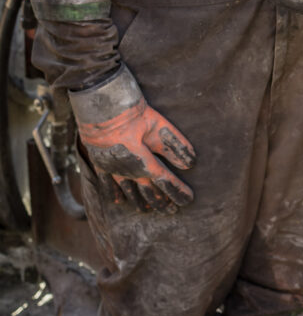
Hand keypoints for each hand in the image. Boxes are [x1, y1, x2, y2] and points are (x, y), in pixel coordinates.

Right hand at [69, 67, 194, 213]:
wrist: (99, 104)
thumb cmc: (130, 112)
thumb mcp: (157, 125)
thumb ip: (174, 145)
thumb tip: (190, 163)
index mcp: (141, 159)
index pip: (164, 179)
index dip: (177, 190)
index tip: (188, 199)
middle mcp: (125, 169)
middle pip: (146, 190)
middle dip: (161, 201)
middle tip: (172, 211)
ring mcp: (110, 168)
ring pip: (127, 191)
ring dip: (139, 201)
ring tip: (149, 210)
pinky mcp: (99, 162)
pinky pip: (106, 183)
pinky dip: (114, 194)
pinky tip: (119, 202)